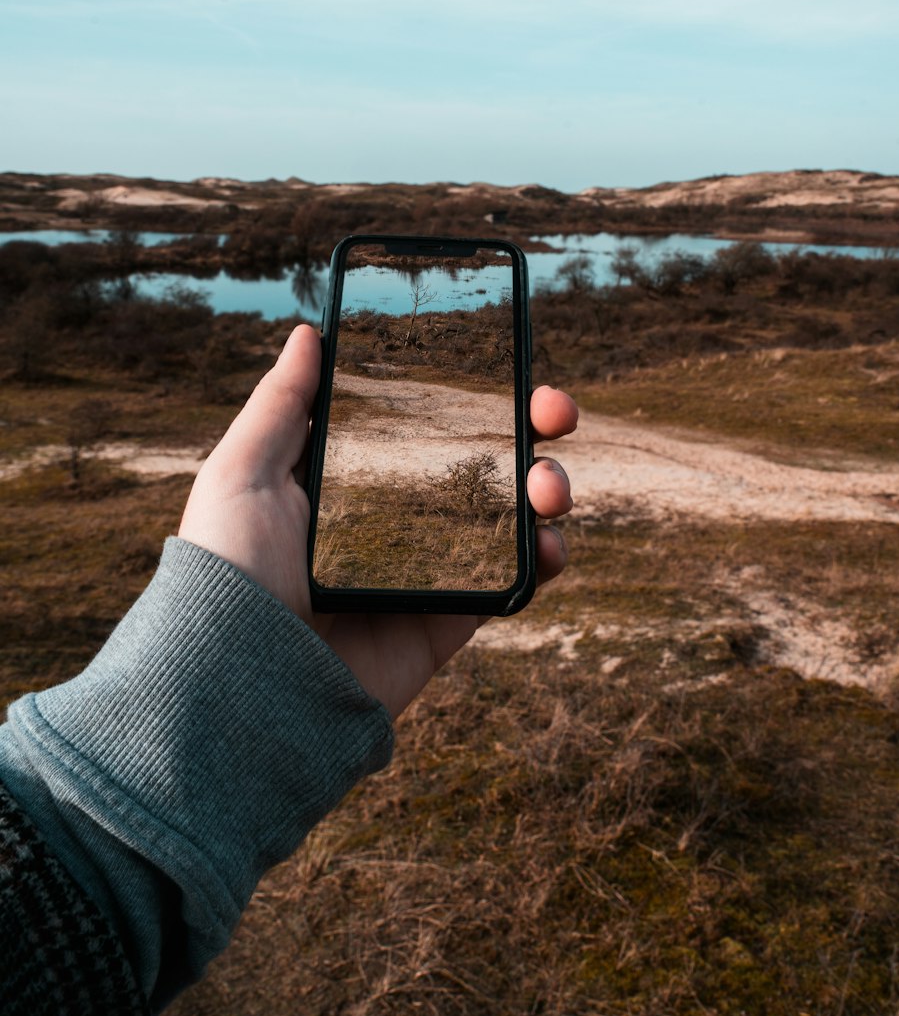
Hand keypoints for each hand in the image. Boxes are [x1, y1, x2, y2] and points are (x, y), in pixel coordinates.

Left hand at [179, 324, 576, 717]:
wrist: (244, 683)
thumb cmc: (229, 571)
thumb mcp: (240, 473)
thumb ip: (282, 404)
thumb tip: (309, 332)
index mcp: (352, 479)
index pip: (422, 420)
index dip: (467, 389)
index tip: (503, 358)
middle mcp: (396, 517)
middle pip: (482, 460)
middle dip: (529, 426)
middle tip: (553, 408)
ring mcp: (428, 568)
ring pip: (510, 515)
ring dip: (547, 486)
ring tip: (549, 484)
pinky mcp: (449, 620)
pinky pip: (513, 583)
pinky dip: (543, 558)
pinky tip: (548, 540)